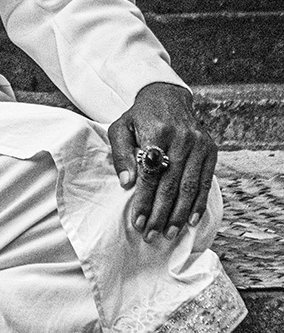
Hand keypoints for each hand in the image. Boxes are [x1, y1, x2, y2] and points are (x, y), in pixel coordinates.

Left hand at [108, 82, 216, 242]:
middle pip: (171, 184)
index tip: (137, 221)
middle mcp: (182, 138)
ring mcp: (199, 144)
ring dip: (179, 214)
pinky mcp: (211, 150)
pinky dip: (199, 204)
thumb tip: (126, 183)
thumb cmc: (139, 117)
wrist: (167, 97)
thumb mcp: (121, 128)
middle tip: (151, 235)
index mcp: (157, 131)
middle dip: (160, 213)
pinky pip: (206, 182)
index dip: (144, 200)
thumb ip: (122, 154)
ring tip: (169, 233)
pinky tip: (191, 221)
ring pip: (190, 187)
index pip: (151, 173)